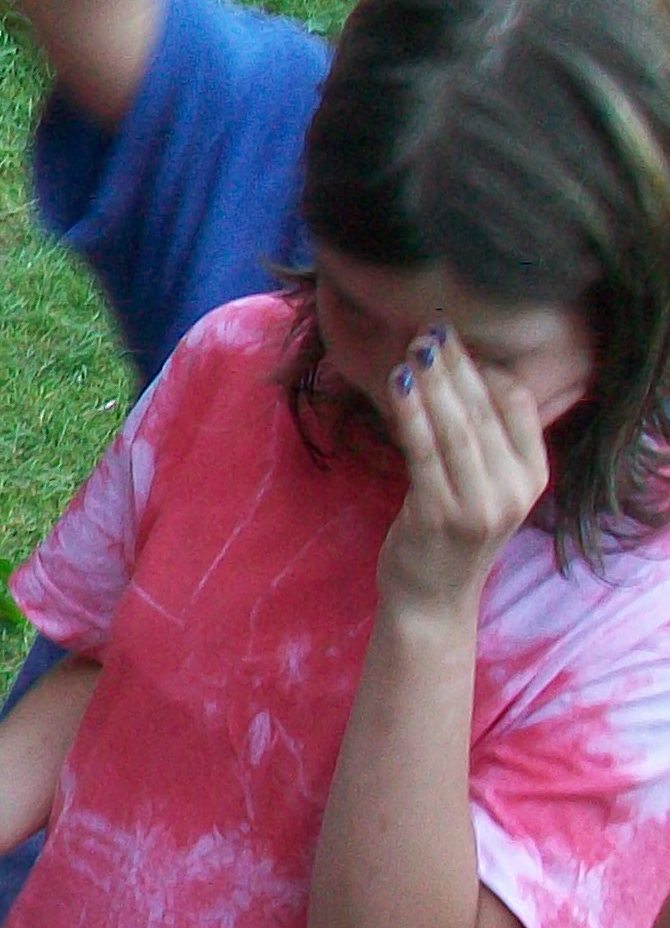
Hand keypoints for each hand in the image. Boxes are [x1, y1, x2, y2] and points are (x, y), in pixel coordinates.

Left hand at [376, 323, 547, 618]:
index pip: (519, 404)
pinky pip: (422, 451)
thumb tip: (457, 369)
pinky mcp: (437, 514)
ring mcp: (477, 505)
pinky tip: (394, 384)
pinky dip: (409, 413)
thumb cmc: (453, 533)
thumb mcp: (487, 486)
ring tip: (412, 345)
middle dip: (454, 364)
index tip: (457, 339)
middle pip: (482, 410)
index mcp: (532, 478)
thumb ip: (484, 439)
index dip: (486, 367)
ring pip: (454, 426)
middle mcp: (512, 491)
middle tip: (430, 327)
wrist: (431, 600)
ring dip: (431, 381)